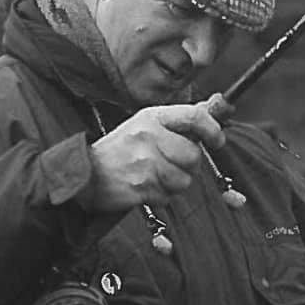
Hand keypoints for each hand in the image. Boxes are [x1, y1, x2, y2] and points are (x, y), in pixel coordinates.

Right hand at [89, 94, 229, 210]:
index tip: (217, 141)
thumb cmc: (122, 148)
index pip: (195, 117)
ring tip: (154, 175)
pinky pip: (168, 197)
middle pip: (193, 156)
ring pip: (183, 180)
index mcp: (152, 117)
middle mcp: (148, 136)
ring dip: (174, 183)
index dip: (213, 130)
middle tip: (170, 163)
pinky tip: (144, 187)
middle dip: (188, 165)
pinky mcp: (140, 187)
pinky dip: (161, 196)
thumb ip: (179, 120)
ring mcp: (144, 163)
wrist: (86, 173)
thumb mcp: (146, 123)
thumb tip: (216, 107)